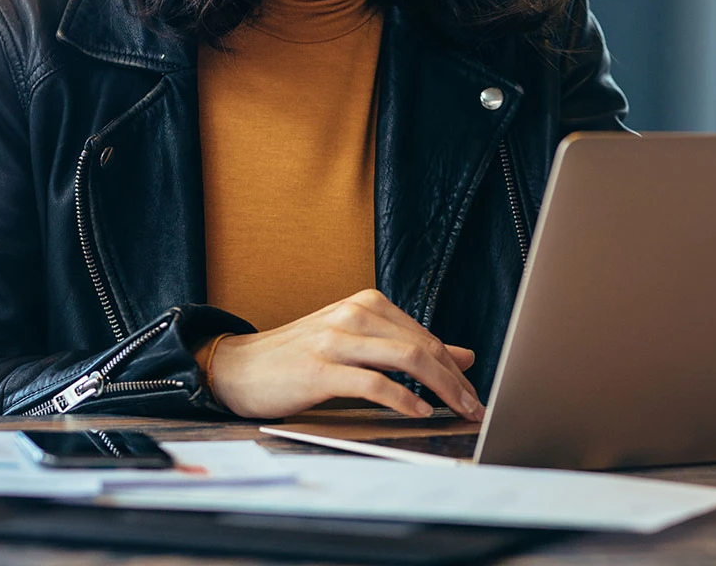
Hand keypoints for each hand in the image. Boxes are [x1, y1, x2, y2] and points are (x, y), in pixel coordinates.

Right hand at [207, 289, 484, 420]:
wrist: (240, 366)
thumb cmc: (300, 356)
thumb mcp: (357, 343)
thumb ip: (406, 346)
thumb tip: (463, 356)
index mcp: (365, 304)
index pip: (425, 335)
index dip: (454, 367)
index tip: (473, 393)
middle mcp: (354, 313)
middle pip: (422, 345)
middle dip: (455, 380)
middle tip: (474, 408)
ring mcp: (336, 339)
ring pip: (405, 358)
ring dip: (440, 388)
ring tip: (457, 411)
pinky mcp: (320, 369)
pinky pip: (373, 383)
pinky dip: (402, 399)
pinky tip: (418, 412)